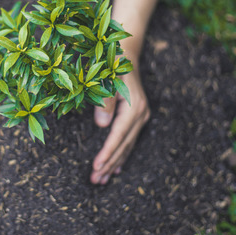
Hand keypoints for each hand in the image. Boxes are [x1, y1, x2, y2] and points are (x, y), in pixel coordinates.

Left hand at [90, 68, 149, 184]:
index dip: (107, 152)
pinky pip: (129, 141)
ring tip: (100, 180)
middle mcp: (140, 114)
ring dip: (114, 164)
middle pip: (123, 145)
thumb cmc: (112, 63)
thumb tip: (101, 125)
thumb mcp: (106, 77)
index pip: (118, 136)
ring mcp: (141, 117)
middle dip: (109, 164)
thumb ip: (105, 100)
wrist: (126, 54)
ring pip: (127, 146)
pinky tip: (115, 170)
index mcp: (133, 107)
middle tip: (95, 180)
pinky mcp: (138, 118)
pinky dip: (121, 156)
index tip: (96, 167)